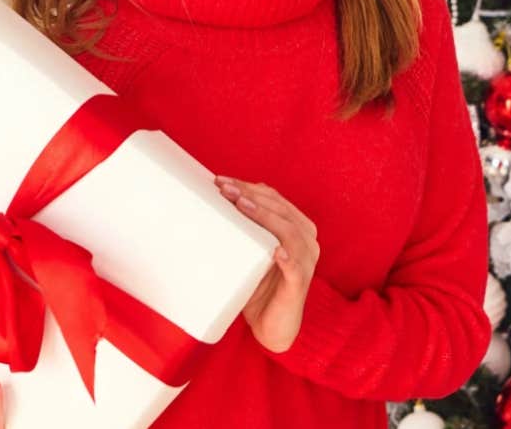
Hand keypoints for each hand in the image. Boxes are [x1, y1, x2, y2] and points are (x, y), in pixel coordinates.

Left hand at [213, 175, 319, 352]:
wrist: (272, 328)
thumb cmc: (258, 286)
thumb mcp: (250, 252)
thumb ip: (242, 230)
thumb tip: (204, 205)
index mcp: (297, 228)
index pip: (275, 198)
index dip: (249, 186)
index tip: (221, 180)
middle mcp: (307, 241)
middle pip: (281, 209)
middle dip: (251, 195)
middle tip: (223, 189)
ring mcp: (306, 262)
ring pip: (289, 231)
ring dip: (264, 216)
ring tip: (241, 206)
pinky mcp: (300, 285)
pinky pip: (296, 267)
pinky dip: (286, 257)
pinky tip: (276, 252)